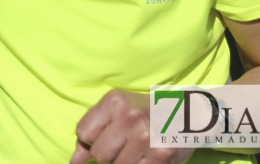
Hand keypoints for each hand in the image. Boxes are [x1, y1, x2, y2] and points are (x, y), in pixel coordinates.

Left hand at [71, 90, 192, 163]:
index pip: (83, 133)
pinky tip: (144, 157)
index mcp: (114, 101)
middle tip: (121, 144)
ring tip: (134, 149)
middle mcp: (130, 117)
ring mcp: (147, 137)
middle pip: (99, 154)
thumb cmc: (142, 112)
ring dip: (122, 162)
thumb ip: (91, 132)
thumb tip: (74, 161)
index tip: (103, 136)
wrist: (185, 114)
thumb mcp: (114, 111)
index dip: (90, 140)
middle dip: (106, 154)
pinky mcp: (161, 156)